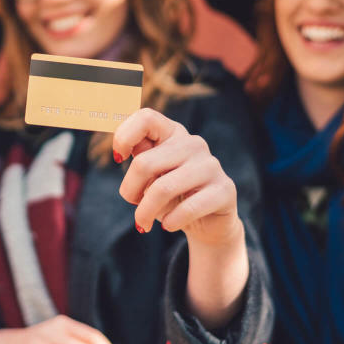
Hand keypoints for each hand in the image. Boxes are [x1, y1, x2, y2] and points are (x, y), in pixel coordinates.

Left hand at [112, 108, 240, 246]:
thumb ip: (139, 156)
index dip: (124, 137)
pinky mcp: (224, 190)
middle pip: (144, 163)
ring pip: (162, 188)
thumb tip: (119, 149)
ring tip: (143, 223)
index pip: (145, 118)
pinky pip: (187, 208)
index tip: (118, 159)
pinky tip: (168, 226)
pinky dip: (170, 222)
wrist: (208, 223)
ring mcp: (210, 165)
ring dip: (146, 212)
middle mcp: (193, 144)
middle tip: (133, 205)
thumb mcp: (151, 175)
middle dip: (130, 191)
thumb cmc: (172, 196)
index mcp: (173, 133)